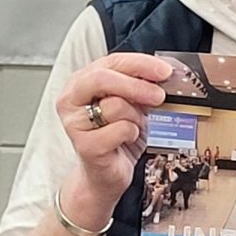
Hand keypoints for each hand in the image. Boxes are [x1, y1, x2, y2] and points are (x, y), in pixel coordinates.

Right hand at [55, 52, 171, 211]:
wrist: (106, 174)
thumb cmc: (117, 136)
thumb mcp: (132, 104)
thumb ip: (141, 85)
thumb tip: (164, 72)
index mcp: (81, 81)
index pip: (112, 61)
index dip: (141, 64)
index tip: (165, 70)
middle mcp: (71, 99)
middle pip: (103, 78)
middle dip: (136, 85)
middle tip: (159, 95)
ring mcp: (74, 123)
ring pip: (114, 105)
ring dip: (135, 117)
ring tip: (134, 126)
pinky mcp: (85, 145)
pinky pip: (120, 129)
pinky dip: (132, 134)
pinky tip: (126, 140)